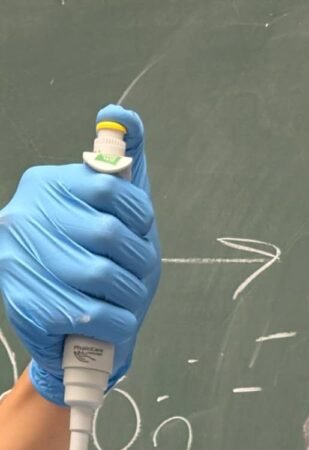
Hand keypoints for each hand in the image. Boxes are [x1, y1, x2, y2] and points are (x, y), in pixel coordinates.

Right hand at [0, 104, 160, 405]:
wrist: (69, 333)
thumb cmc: (98, 261)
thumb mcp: (112, 210)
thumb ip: (120, 165)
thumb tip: (121, 114)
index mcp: (45, 185)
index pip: (108, 186)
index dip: (140, 214)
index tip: (144, 231)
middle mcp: (24, 218)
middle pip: (109, 234)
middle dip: (140, 260)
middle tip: (142, 274)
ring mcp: (21, 263)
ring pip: (103, 276)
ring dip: (131, 294)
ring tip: (130, 299)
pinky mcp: (29, 306)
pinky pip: (96, 314)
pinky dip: (120, 323)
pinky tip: (119, 323)